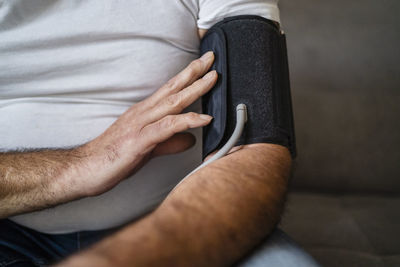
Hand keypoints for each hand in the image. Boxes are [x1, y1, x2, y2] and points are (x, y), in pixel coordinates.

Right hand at [77, 52, 216, 195]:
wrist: (84, 170)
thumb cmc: (112, 158)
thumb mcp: (147, 148)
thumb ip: (169, 142)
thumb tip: (189, 139)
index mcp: (143, 113)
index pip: (169, 90)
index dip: (187, 76)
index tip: (203, 65)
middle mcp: (142, 114)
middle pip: (172, 89)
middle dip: (193, 72)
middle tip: (211, 57)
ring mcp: (140, 125)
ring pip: (172, 103)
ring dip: (194, 89)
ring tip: (213, 78)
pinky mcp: (139, 140)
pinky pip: (167, 127)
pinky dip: (187, 121)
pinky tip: (204, 118)